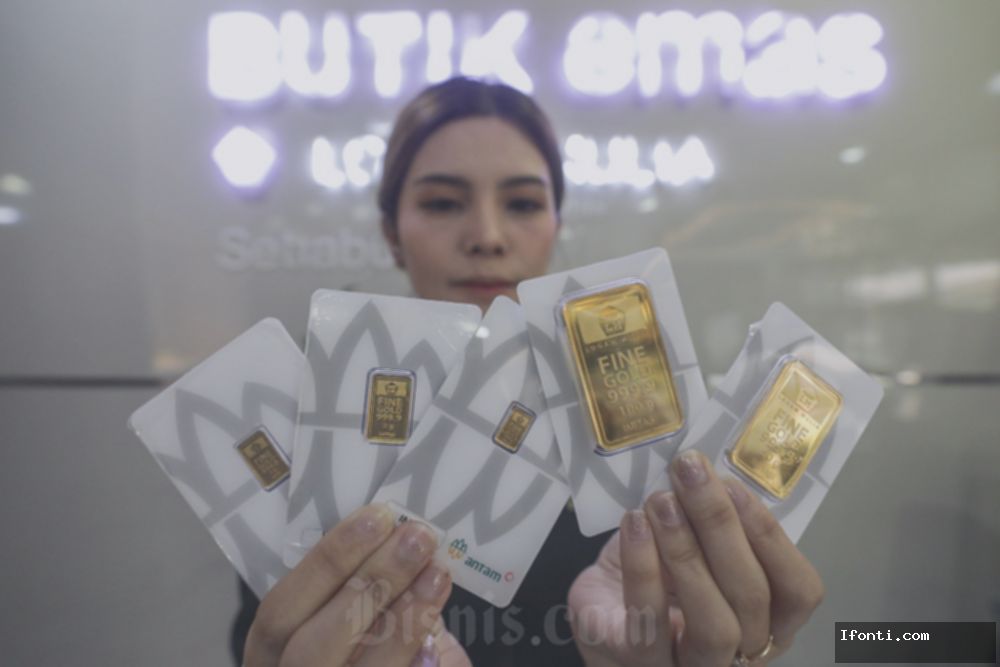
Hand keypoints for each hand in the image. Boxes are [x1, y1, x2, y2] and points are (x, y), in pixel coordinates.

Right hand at [244, 503, 469, 666]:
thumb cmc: (350, 649)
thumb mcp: (335, 619)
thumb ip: (353, 591)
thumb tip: (397, 542)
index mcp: (268, 656)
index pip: (280, 609)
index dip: (328, 560)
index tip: (379, 516)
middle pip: (318, 642)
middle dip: (371, 582)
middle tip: (417, 537)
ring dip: (404, 620)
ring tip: (437, 574)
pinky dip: (416, 664)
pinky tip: (439, 641)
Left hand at [568, 450, 823, 665]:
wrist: (598, 613)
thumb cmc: (658, 576)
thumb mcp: (695, 546)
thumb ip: (713, 522)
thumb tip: (711, 470)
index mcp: (767, 622)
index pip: (798, 591)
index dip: (771, 536)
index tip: (733, 483)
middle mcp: (741, 653)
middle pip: (753, 599)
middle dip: (721, 526)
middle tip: (690, 473)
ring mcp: (693, 666)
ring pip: (714, 624)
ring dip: (687, 552)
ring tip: (661, 501)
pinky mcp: (640, 664)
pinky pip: (649, 624)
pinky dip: (642, 566)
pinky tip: (633, 524)